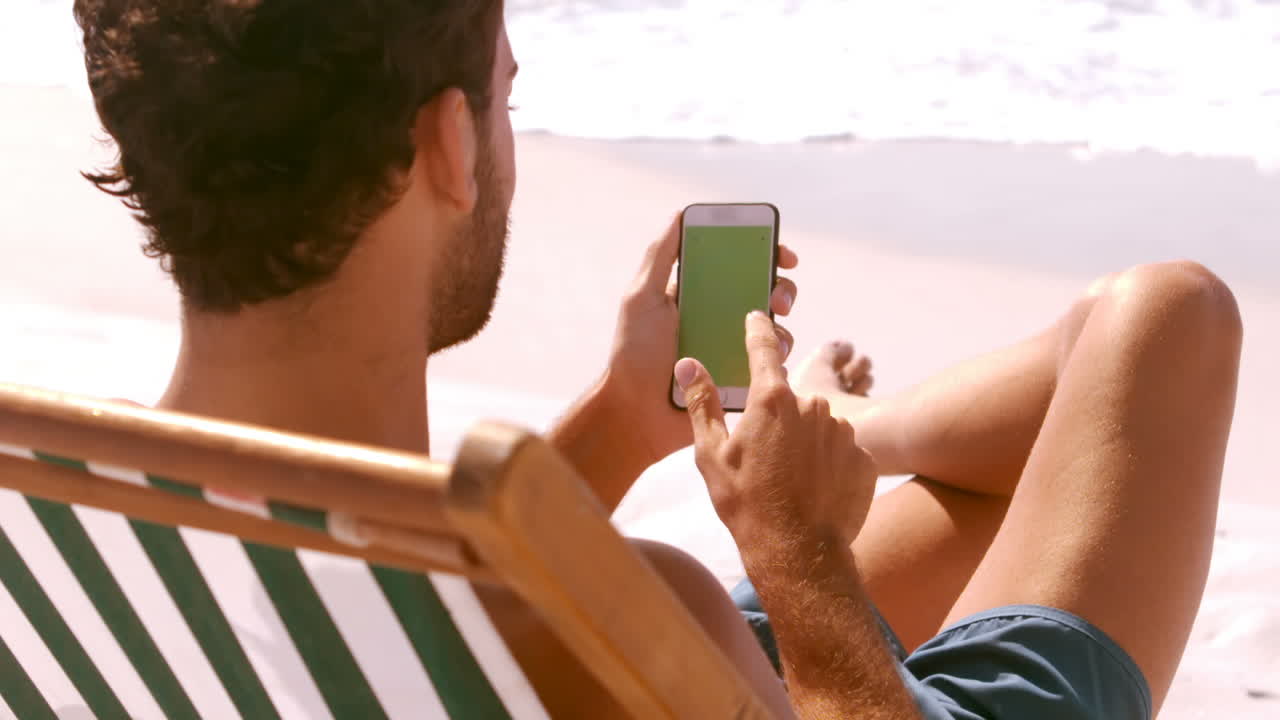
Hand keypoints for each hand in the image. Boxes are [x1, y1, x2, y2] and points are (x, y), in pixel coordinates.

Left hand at [601, 214, 798, 464]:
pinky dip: (778, 356)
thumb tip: (681, 213)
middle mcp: (720, 317)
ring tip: (773, 331)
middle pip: (765, 292)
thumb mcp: (641, 297)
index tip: (781, 252)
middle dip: (782, 287)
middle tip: (780, 296)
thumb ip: (660, 256)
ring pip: (773, 327)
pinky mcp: (740, 378)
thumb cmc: (633, 353)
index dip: (765, 253)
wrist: (636, 412)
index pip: (739, 263)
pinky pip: (770, 363)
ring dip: (781, 323)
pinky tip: (770, 359)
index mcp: (699, 293)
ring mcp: (732, 348)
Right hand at [674, 311, 877, 548]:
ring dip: (806, 443)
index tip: (757, 316)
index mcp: (772, 400)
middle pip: (791, 399)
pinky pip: (842, 452)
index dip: (758, 330)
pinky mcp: (864, 458)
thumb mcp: (711, 454)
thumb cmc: (746, 503)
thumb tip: (688, 364)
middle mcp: (812, 405)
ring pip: (819, 426)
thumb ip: (702, 404)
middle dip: (778, 419)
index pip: (764, 349)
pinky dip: (829, 465)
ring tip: (790, 480)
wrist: (797, 552)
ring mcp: (843, 431)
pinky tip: (815, 490)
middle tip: (764, 457)